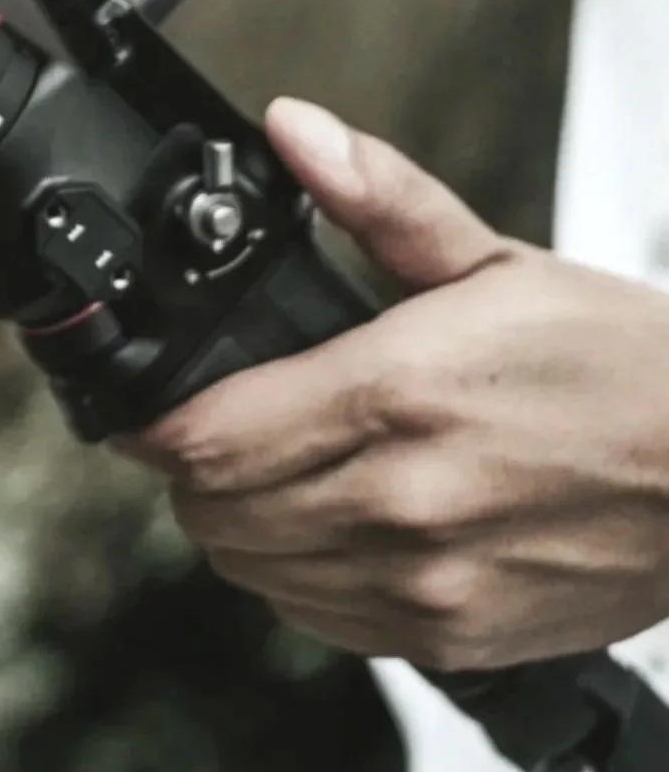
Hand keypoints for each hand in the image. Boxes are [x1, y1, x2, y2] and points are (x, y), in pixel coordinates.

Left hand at [121, 98, 668, 668]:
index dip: (155, 422)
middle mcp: (401, 502)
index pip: (207, 438)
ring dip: (243, 527)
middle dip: (195, 470)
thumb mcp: (497, 261)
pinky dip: (301, 579)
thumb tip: (293, 130)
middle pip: (214, 512)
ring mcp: (427, 583)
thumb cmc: (624, 367)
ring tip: (278, 475)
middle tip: (224, 430)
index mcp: (397, 395)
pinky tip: (336, 529)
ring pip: (256, 573)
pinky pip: (322, 622)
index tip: (149, 406)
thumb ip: (379, 198)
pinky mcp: (454, 641)